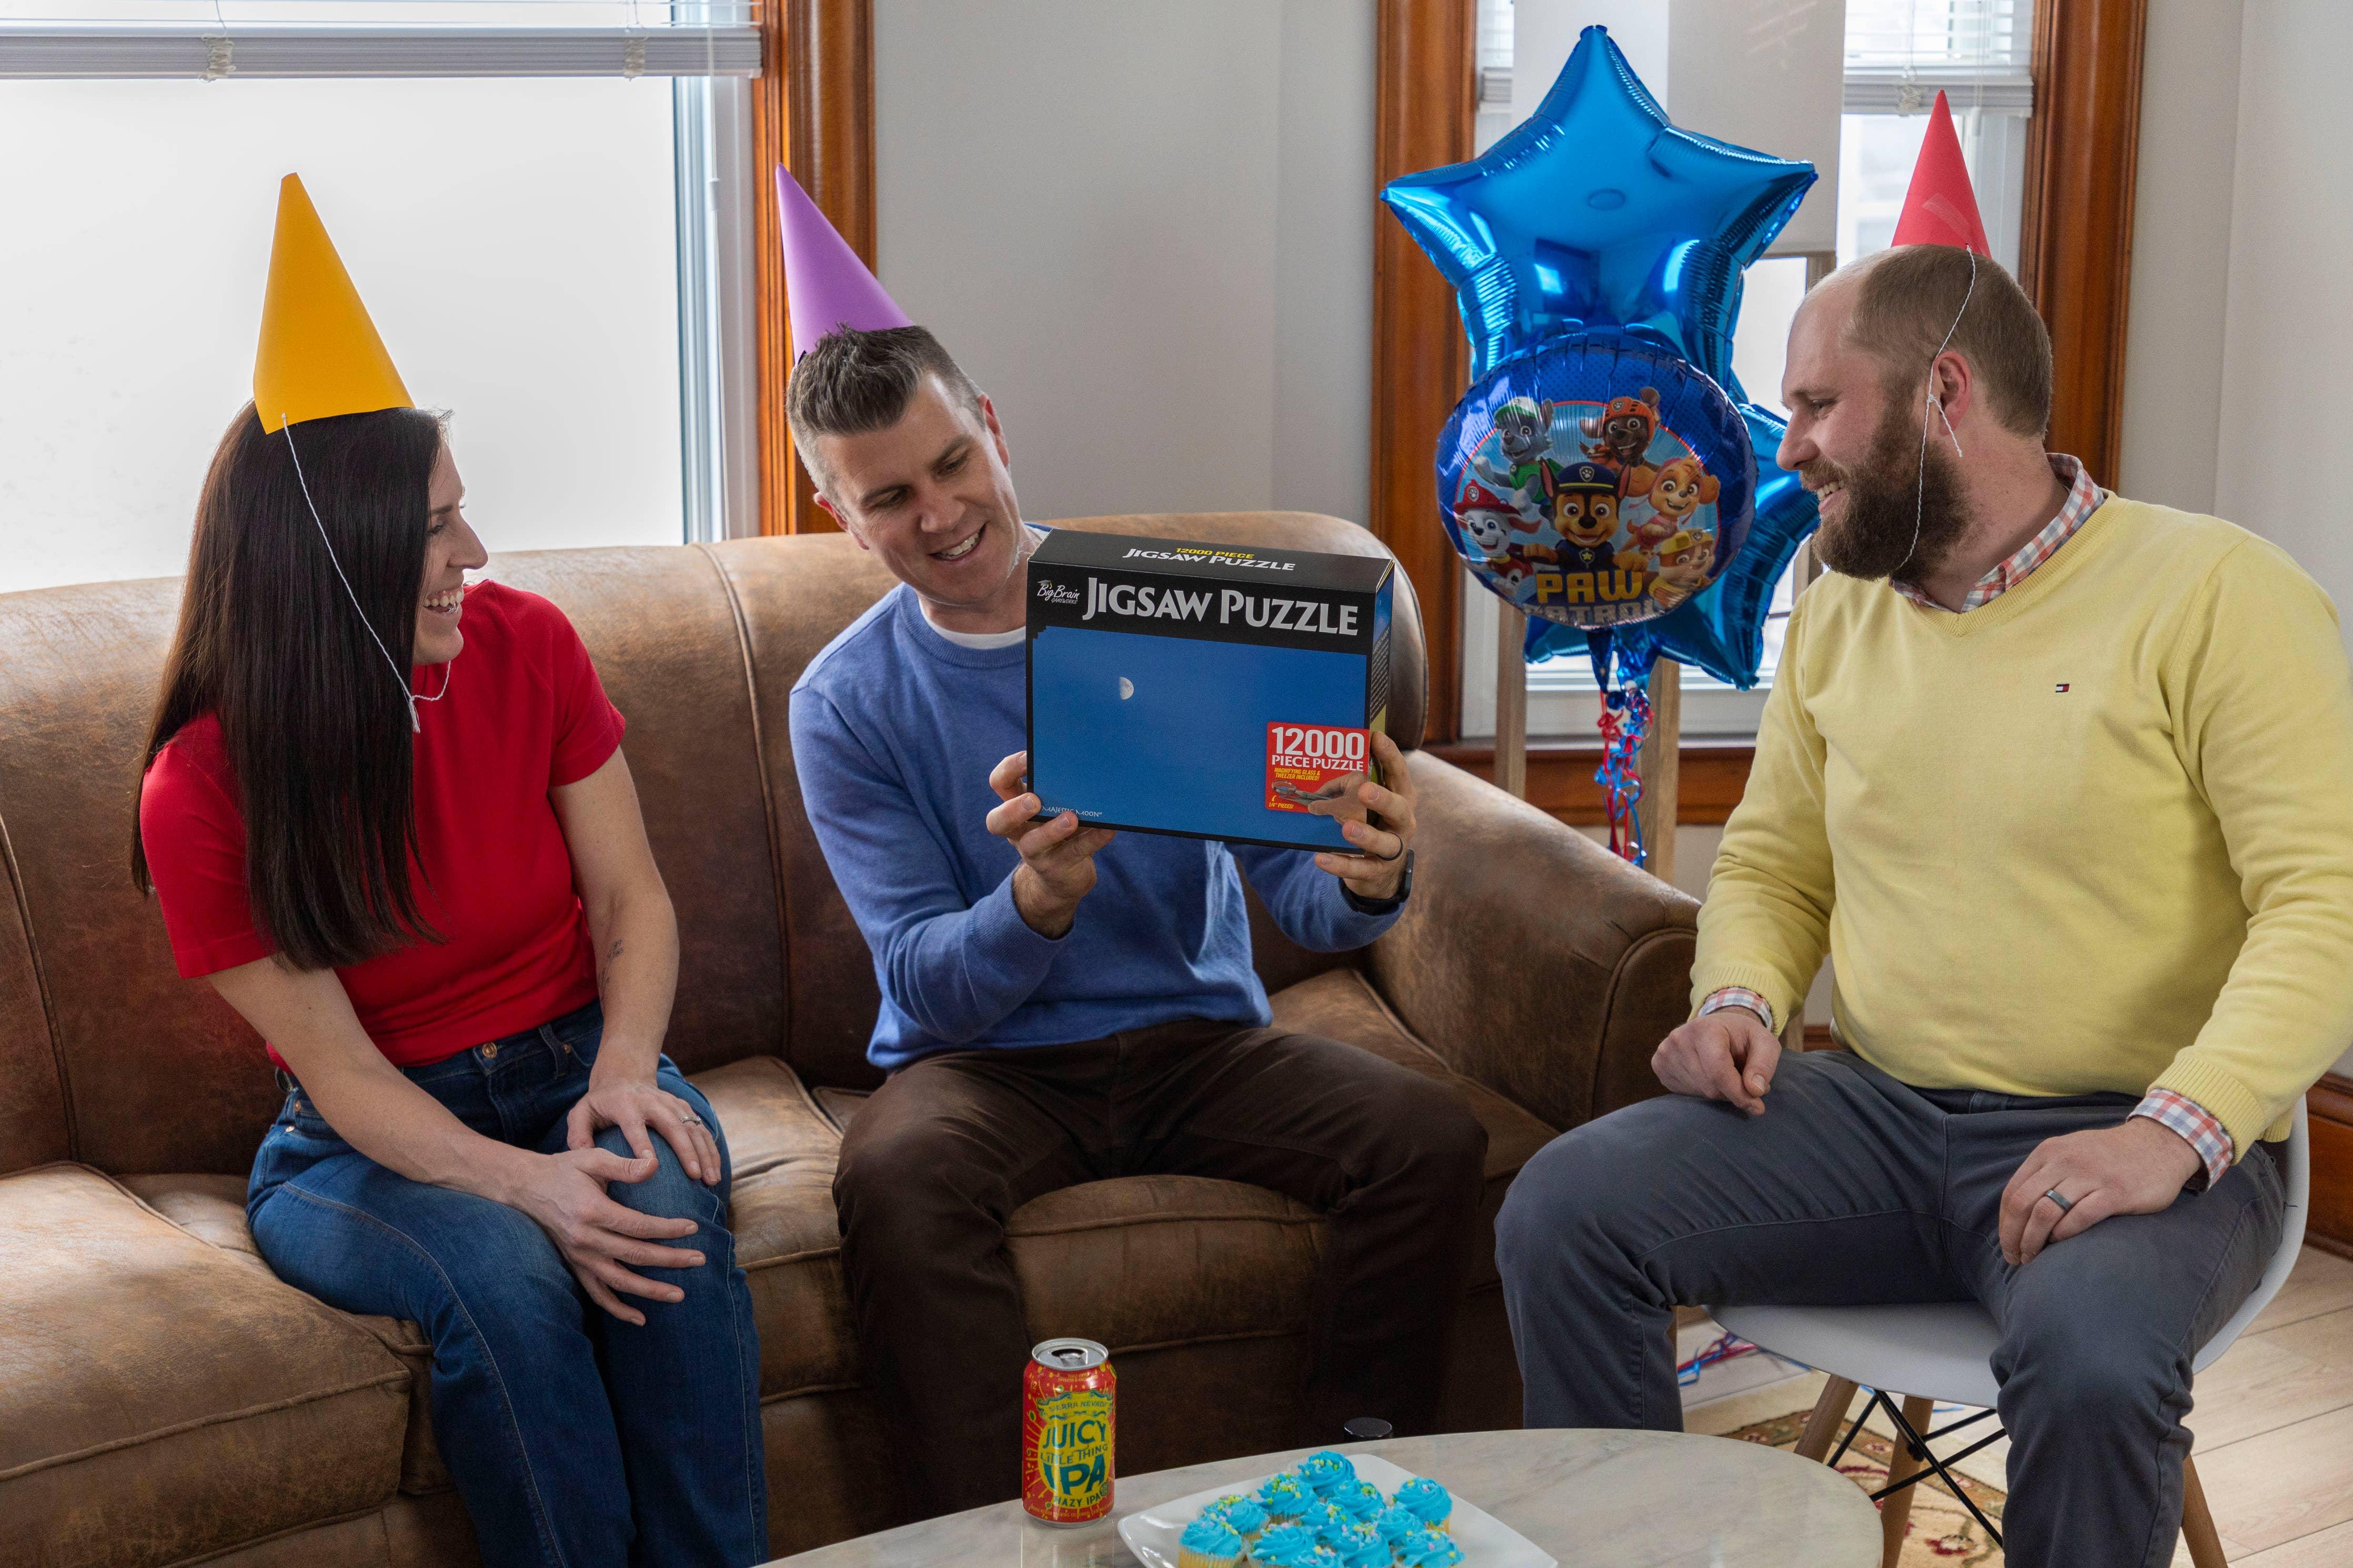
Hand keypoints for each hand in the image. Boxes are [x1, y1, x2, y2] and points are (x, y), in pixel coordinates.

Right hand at [505, 1148, 704, 1325]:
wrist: (527, 1188)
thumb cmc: (565, 1169)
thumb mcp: (592, 1158)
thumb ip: (624, 1165)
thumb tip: (654, 1165)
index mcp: (592, 1211)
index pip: (638, 1226)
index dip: (668, 1229)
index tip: (693, 1227)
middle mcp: (585, 1239)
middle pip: (635, 1255)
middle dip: (670, 1260)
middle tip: (700, 1259)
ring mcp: (579, 1257)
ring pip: (619, 1281)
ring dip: (650, 1290)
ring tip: (680, 1295)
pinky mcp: (575, 1266)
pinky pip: (597, 1293)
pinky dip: (618, 1309)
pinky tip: (641, 1318)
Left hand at [566, 1074, 720, 1186]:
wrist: (625, 1075)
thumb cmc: (601, 1103)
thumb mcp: (581, 1113)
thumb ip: (578, 1133)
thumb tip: (582, 1155)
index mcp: (625, 1105)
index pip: (635, 1127)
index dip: (643, 1145)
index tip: (651, 1166)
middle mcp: (653, 1102)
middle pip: (673, 1126)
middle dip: (686, 1151)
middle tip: (695, 1177)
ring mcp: (672, 1104)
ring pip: (693, 1128)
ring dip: (705, 1153)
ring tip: (711, 1180)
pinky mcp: (684, 1108)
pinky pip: (702, 1129)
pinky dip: (711, 1149)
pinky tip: (716, 1169)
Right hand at [987, 751, 1115, 938]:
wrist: (1063, 878)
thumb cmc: (1060, 830)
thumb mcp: (1055, 808)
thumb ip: (1061, 789)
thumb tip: (1087, 761)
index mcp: (1015, 806)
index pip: (999, 783)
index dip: (1008, 770)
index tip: (1029, 757)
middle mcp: (1018, 831)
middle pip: (997, 821)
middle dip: (1013, 809)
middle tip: (1033, 800)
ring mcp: (1035, 854)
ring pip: (1033, 844)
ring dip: (1052, 830)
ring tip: (1071, 818)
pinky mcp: (1059, 868)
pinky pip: (1075, 852)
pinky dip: (1092, 840)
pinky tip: (1108, 829)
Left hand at [1308, 731, 1417, 900]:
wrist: (1380, 873)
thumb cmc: (1371, 825)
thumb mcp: (1364, 804)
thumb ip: (1347, 788)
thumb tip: (1316, 785)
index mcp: (1401, 797)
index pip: (1398, 773)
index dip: (1389, 756)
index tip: (1376, 738)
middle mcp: (1403, 821)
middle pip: (1399, 809)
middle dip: (1383, 799)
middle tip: (1364, 790)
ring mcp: (1394, 848)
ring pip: (1384, 842)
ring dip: (1366, 835)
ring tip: (1346, 828)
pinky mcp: (1378, 871)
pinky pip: (1360, 869)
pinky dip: (1340, 865)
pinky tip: (1321, 858)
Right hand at [1651, 1008, 1780, 1114]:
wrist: (1716, 1026)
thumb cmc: (1742, 1036)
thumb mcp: (1764, 1042)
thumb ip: (1764, 1065)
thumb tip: (1755, 1090)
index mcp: (1705, 1028)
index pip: (1719, 1072)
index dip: (1739, 1093)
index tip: (1757, 1106)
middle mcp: (1679, 1038)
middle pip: (1710, 1086)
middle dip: (1732, 1092)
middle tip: (1744, 1083)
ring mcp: (1664, 1052)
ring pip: (1699, 1092)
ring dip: (1719, 1092)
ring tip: (1725, 1074)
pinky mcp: (1658, 1064)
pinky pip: (1685, 1093)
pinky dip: (1703, 1091)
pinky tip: (1708, 1075)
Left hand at [1999, 1118, 2203, 1265]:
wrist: (2159, 1144)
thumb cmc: (2109, 1156)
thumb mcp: (2070, 1152)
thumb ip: (2045, 1174)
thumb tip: (2020, 1212)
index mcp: (2048, 1152)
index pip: (2012, 1193)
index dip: (2005, 1224)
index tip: (2007, 1245)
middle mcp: (2064, 1161)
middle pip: (2023, 1204)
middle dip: (2014, 1237)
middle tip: (2017, 1258)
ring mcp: (2090, 1176)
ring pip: (2046, 1212)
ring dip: (2034, 1241)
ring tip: (2035, 1258)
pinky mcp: (2116, 1193)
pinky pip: (2080, 1217)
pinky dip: (2064, 1234)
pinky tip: (2062, 1245)